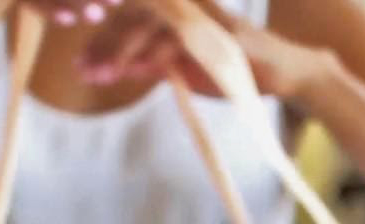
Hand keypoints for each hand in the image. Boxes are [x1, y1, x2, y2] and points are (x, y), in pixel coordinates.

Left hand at [25, 0, 336, 101]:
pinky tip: (129, 71)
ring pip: (147, 24)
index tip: (81, 61)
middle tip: (80, 70)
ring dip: (118, 51)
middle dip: (102, 42)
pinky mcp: (214, 33)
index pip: (131, 13)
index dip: (103, 33)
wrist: (284, 72)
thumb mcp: (187, 67)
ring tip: (98, 76)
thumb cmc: (237, 68)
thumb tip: (121, 66)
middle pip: (132, 13)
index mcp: (178, 11)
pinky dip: (148, 56)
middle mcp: (188, 6)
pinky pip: (173, 41)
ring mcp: (201, 17)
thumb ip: (155, 61)